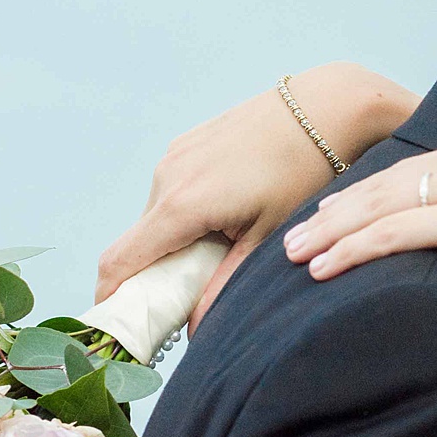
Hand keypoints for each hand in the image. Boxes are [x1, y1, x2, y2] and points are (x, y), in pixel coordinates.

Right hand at [97, 66, 415, 326]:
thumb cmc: (303, 171)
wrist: (324, 108)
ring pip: (157, 216)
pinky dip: (184, 214)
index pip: (121, 261)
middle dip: (152, 274)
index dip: (112, 297)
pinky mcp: (186, 143)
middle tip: (187, 298)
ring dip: (173, 242)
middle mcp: (166, 178)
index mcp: (182, 206)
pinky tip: (225, 216)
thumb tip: (195, 328)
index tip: (120, 321)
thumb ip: (225, 284)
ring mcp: (174, 156)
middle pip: (138, 242)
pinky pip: (171, 189)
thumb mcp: (268, 237)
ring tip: (220, 251)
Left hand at [282, 132, 436, 335]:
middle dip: (336, 210)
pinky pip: (396, 231)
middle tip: (296, 235)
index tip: (335, 213)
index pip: (415, 168)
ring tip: (296, 253)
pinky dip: (353, 248)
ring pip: (383, 204)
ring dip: (332, 230)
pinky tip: (325, 266)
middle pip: (389, 183)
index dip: (369, 193)